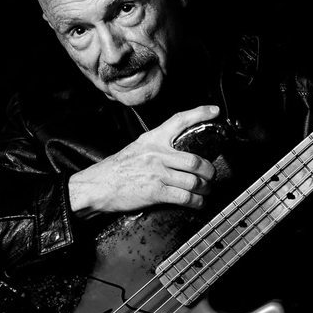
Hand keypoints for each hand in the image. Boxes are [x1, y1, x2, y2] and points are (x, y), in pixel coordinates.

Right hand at [69, 105, 219, 217]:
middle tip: (212, 175)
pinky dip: (197, 201)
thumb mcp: (138, 148)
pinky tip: (198, 202)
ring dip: (205, 188)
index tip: (215, 111)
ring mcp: (157, 173)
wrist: (97, 186)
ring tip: (206, 190)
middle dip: (209, 170)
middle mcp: (157, 154)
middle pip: (195, 160)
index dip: (200, 114)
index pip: (179, 120)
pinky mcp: (156, 192)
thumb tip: (180, 150)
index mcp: (153, 139)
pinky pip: (185, 197)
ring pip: (194, 180)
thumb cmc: (117, 169)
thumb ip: (158, 146)